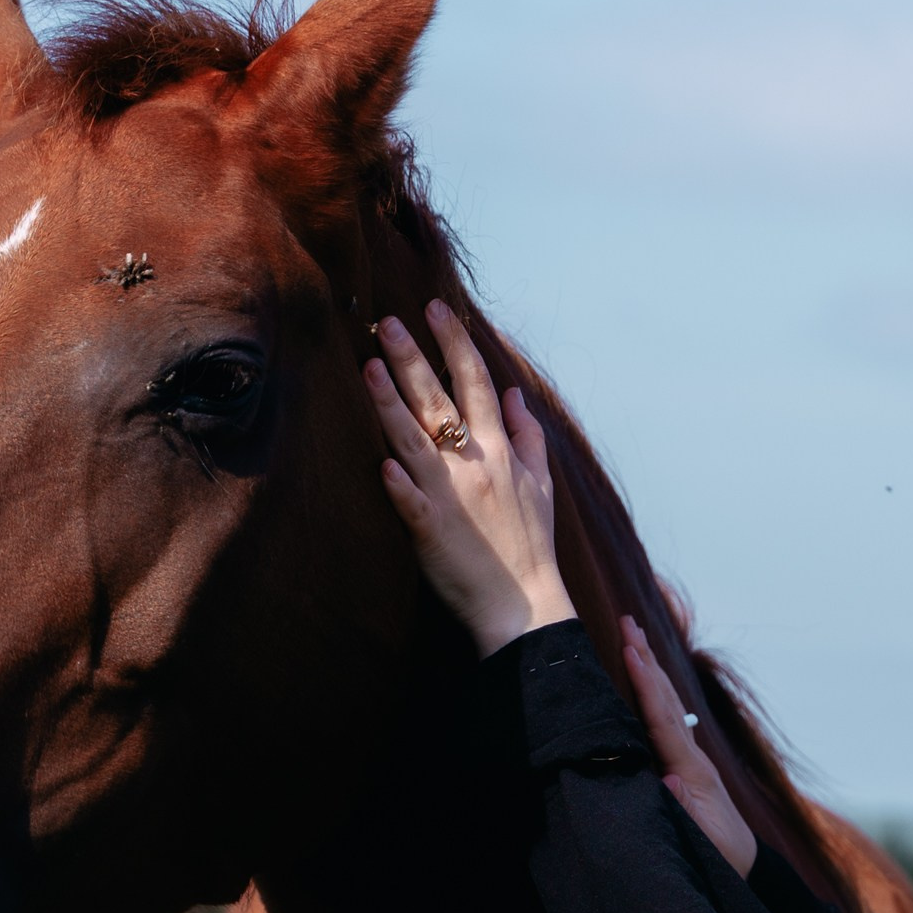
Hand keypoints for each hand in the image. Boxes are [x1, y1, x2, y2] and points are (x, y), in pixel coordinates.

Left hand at [368, 304, 577, 654]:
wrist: (525, 606)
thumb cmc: (530, 547)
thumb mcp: (542, 487)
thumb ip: (529, 438)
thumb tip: (518, 397)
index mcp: (500, 450)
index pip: (477, 382)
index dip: (455, 341)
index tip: (435, 307)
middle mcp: (475, 465)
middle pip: (440, 400)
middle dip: (414, 356)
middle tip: (388, 321)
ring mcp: (451, 496)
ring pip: (416, 440)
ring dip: (392, 403)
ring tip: (370, 366)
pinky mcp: (431, 532)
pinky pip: (412, 504)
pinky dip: (399, 484)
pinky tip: (380, 462)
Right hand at [619, 612, 758, 878]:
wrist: (744, 870)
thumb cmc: (718, 861)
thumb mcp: (701, 845)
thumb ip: (683, 814)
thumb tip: (669, 783)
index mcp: (690, 772)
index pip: (662, 721)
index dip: (645, 686)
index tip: (630, 650)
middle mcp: (691, 758)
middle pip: (665, 700)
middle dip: (645, 660)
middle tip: (627, 620)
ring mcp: (689, 760)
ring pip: (665, 706)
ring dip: (649, 670)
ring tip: (633, 637)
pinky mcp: (684, 768)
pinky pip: (664, 723)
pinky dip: (652, 696)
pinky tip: (644, 681)